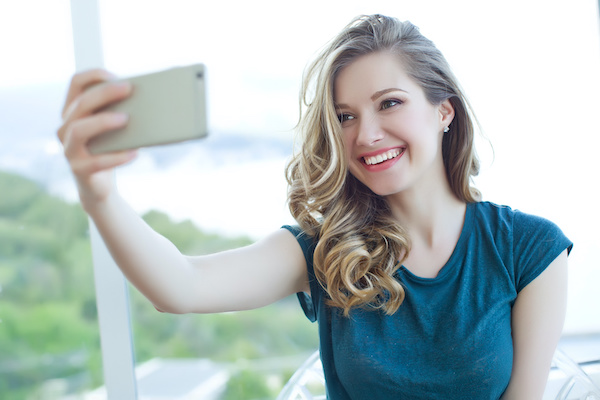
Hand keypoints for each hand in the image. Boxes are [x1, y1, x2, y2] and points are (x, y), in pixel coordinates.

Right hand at [57, 69, 136, 210]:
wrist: (100, 186)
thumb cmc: (109, 150)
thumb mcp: (114, 128)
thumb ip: (120, 111)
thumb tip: (149, 98)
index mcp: (73, 112)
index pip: (75, 83)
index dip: (93, 75)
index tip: (115, 76)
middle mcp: (65, 128)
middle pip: (80, 103)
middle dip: (104, 93)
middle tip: (128, 89)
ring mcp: (69, 149)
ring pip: (78, 130)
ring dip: (102, 122)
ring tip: (126, 119)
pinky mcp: (79, 170)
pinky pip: (96, 162)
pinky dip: (116, 157)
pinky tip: (134, 153)